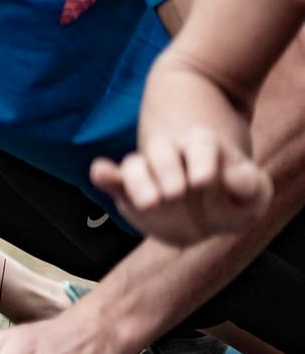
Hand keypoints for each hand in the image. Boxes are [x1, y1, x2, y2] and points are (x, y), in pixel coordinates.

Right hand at [89, 128, 270, 246]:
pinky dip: (106, 176)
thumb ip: (250, 187)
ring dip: (138, 181)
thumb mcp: (253, 194)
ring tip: (150, 203)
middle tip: (174, 194)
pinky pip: (114, 180)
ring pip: (135, 165)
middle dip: (166, 170)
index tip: (203, 181)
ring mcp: (148, 173)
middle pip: (163, 152)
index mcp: (203, 148)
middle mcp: (172, 155)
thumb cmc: (231, 197)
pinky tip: (101, 172)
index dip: (202, 161)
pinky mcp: (128, 191)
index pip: (201, 146)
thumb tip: (236, 180)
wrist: (207, 207)